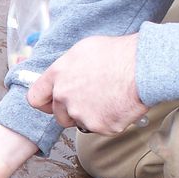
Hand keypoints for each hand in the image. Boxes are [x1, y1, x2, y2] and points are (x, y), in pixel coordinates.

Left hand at [27, 34, 149, 134]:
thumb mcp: (83, 50)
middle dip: (71, 111)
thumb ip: (66, 68)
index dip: (44, 102)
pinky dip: (110, 120)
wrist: (143, 66)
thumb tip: (63, 76)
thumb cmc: (118, 53)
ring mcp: (81, 114)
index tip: (51, 103)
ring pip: (81, 122)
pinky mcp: (100, 126)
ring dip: (91, 115)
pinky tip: (119, 104)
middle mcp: (64, 97)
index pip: (35, 98)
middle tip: (91, 99)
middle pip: (59, 115)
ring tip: (109, 97)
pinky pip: (102, 128)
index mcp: (58, 76)